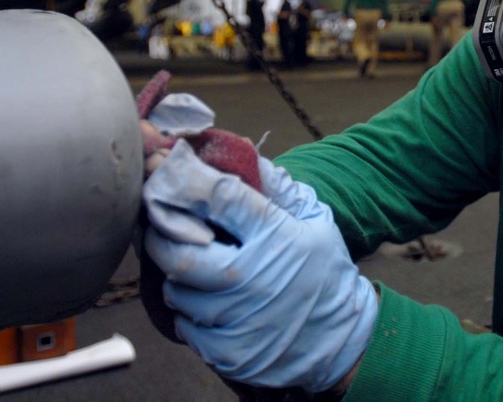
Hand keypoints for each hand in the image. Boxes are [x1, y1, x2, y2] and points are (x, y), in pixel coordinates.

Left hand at [143, 149, 377, 391]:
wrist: (341, 338)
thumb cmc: (325, 272)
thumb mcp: (314, 220)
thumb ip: (278, 186)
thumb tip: (242, 151)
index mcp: (275, 236)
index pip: (218, 197)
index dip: (185, 177)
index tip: (167, 166)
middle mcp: (251, 277)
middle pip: (180, 251)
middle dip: (162, 232)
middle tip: (161, 220)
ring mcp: (237, 318)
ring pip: (177, 290)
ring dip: (177, 274)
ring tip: (193, 263)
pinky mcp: (226, 351)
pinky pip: (185, 325)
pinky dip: (189, 310)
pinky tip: (207, 299)